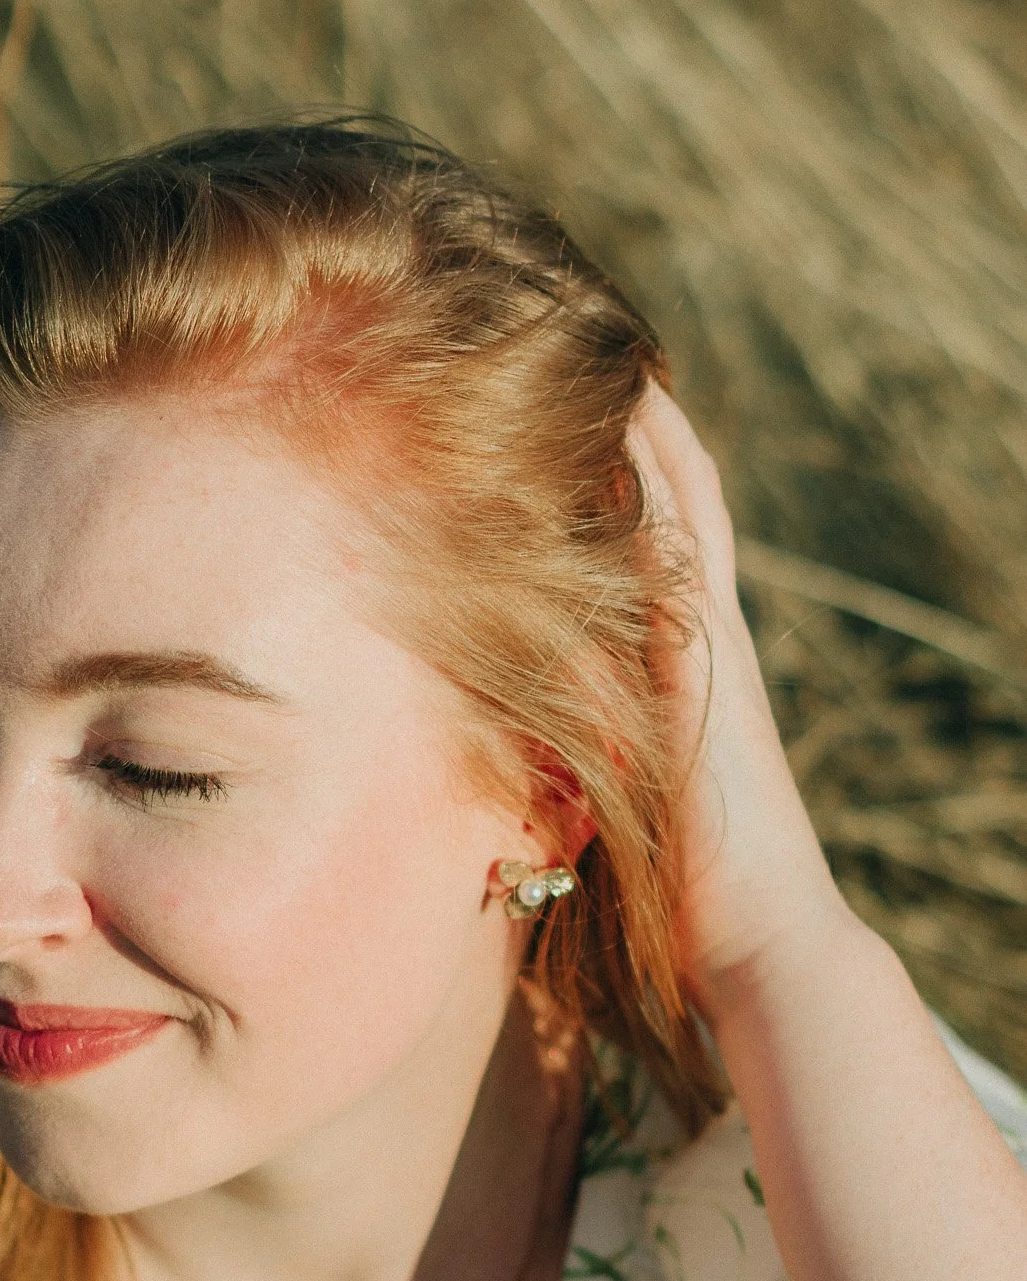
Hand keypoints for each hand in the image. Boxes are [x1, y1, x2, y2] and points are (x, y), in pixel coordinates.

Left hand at [626, 386, 850, 1015]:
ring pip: (685, 519)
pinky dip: (655, 501)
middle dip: (645, 425)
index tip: (582, 399)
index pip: (657, 544)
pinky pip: (676, 568)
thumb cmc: (688, 889)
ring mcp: (711, 658)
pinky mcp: (701, 684)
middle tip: (600, 337)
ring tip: (616, 352)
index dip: (629, 470)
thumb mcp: (619, 794)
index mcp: (682, 668)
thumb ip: (583, 741)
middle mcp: (705, 646)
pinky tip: (625, 442)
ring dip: (652, 437)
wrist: (762, 944)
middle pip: (680, 505)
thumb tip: (518, 711)